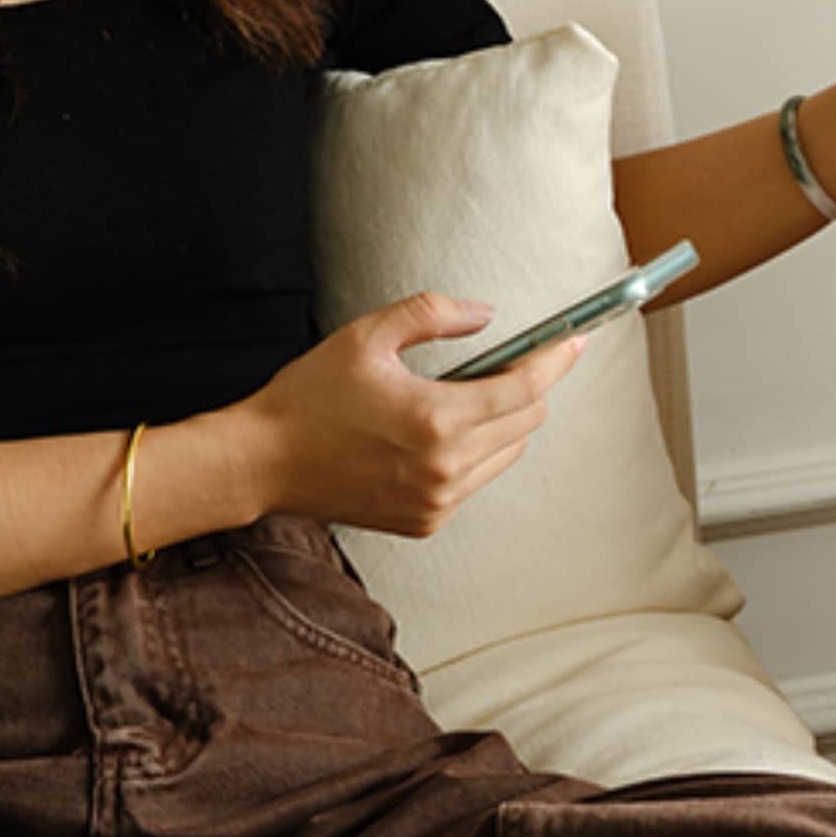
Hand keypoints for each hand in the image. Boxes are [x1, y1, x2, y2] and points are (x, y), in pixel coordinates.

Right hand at [238, 291, 589, 536]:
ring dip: (502, 422)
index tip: (573, 341)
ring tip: (460, 397)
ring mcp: (437, 501)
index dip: (554, 361)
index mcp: (436, 419)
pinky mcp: (426, 522)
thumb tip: (485, 316)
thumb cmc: (309, 397)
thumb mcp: (366, 336)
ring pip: (507, 453)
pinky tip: (437, 434)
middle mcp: (445, 467)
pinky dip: (474, 453)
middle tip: (502, 361)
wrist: (262, 463)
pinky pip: (477, 481)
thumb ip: (432, 314)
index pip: (524, 390)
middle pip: (526, 422)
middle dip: (526, 387)